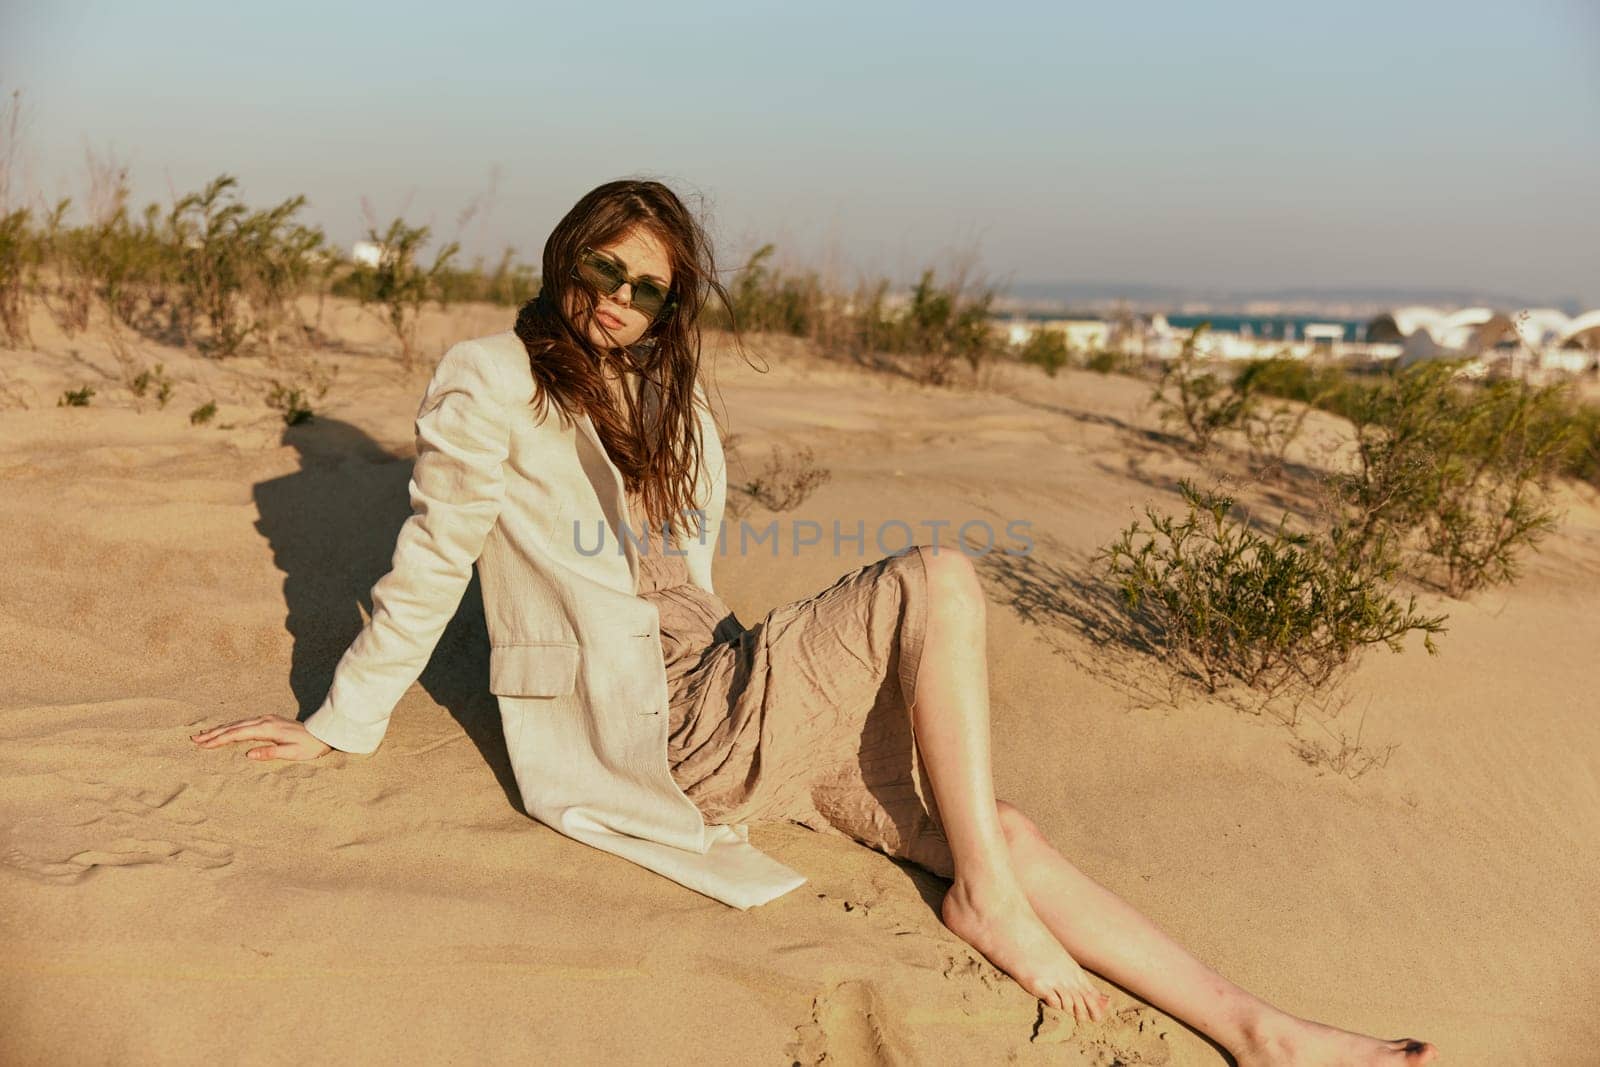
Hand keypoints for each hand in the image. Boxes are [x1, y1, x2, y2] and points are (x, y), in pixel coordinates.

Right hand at [189, 715, 334, 760]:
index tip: (203, 744)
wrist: (323, 734)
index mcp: (266, 729)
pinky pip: (244, 723)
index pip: (237, 734)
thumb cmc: (309, 746)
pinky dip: (231, 727)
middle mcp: (264, 720)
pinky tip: (225, 730)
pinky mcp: (269, 720)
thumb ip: (270, 753)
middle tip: (194, 739)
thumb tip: (248, 754)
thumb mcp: (291, 753)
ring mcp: (266, 719)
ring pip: (237, 723)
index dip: (219, 739)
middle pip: (233, 727)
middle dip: (213, 734)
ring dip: (220, 729)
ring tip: (204, 735)